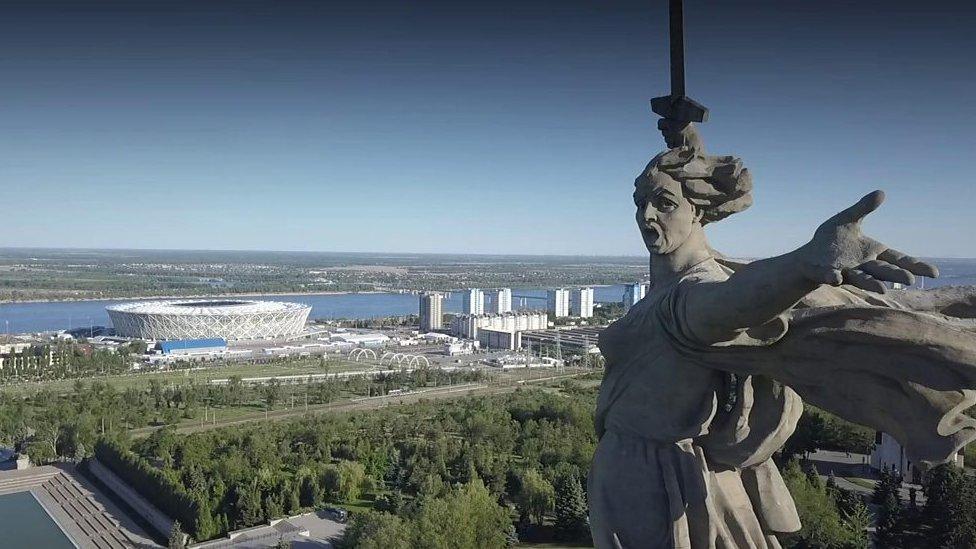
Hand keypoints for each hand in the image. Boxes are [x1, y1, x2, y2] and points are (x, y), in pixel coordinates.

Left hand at [798, 190, 938, 292]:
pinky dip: (834, 277)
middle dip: (895, 275)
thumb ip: (863, 208)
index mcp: (872, 252)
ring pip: (862, 279)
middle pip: (883, 271)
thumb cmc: (831, 240)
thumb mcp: (847, 220)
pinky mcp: (827, 275)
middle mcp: (863, 265)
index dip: (915, 265)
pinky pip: (831, 276)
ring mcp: (846, 272)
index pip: (898, 259)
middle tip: (910, 280)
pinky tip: (837, 278)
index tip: (934, 273)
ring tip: (882, 290)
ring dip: (871, 284)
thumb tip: (881, 192)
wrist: (808, 256)